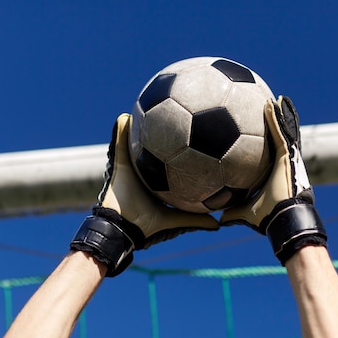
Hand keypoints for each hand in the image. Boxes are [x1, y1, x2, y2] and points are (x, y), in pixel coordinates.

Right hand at [71, 113, 218, 275]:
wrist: (121, 230)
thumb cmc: (147, 227)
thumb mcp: (176, 222)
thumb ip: (196, 221)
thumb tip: (220, 225)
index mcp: (156, 184)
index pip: (169, 164)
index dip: (179, 153)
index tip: (192, 139)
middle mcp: (143, 173)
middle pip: (152, 149)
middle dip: (158, 134)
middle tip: (171, 115)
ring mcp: (129, 167)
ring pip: (134, 144)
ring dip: (138, 128)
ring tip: (146, 107)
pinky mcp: (117, 164)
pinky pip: (119, 144)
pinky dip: (121, 130)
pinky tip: (126, 116)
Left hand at [221, 97, 326, 264]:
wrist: (282, 219)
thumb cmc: (267, 217)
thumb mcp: (244, 213)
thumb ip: (232, 212)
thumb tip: (217, 218)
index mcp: (274, 173)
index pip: (268, 153)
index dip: (265, 142)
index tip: (258, 131)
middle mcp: (282, 163)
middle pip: (279, 138)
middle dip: (277, 123)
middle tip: (270, 107)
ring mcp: (287, 157)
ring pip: (283, 130)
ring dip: (279, 114)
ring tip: (275, 98)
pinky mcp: (288, 154)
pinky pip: (281, 131)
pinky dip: (277, 116)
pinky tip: (272, 102)